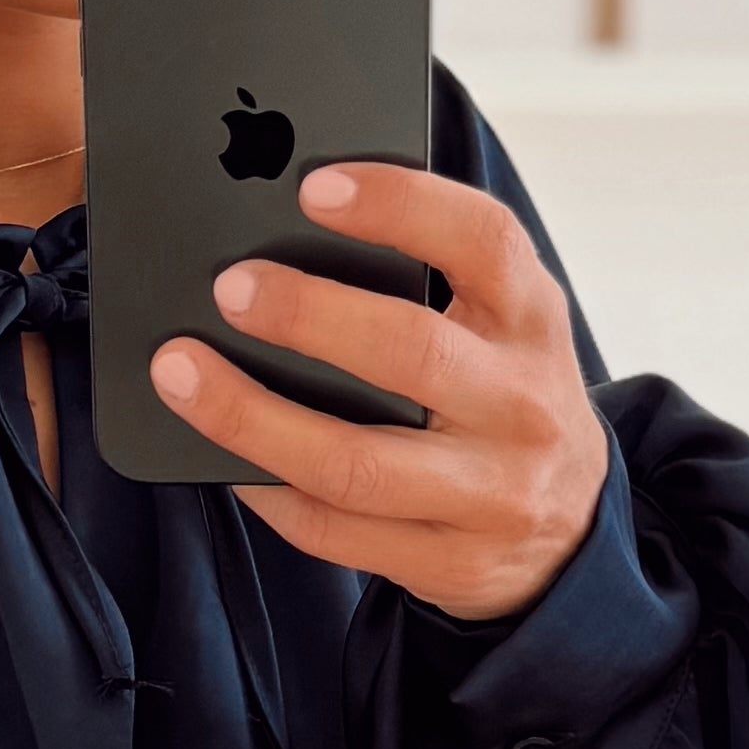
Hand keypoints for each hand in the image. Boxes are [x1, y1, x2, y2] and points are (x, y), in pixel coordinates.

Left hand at [150, 167, 608, 623]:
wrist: (568, 531)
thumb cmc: (501, 399)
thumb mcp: (499, 326)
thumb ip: (430, 277)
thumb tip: (284, 235)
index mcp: (532, 320)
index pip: (482, 241)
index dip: (400, 205)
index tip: (314, 185)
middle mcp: (524, 405)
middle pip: (411, 351)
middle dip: (307, 316)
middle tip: (228, 287)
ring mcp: (491, 495)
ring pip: (353, 463)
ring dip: (251, 416)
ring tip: (180, 372)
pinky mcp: (448, 563)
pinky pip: (333, 531)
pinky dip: (264, 489)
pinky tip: (221, 454)